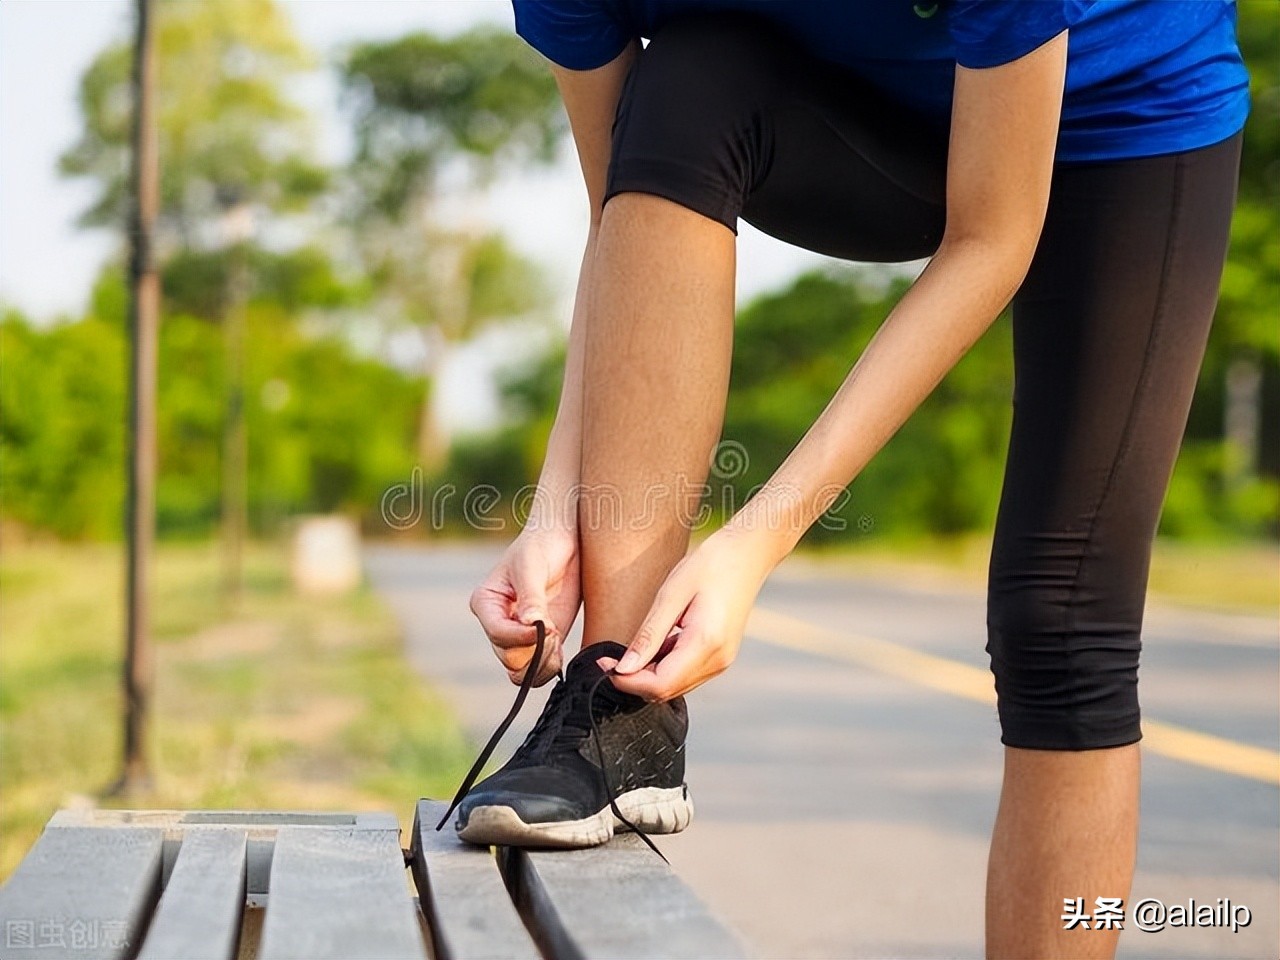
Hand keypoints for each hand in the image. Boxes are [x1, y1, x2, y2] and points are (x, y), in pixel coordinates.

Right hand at [470, 528, 579, 685]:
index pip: (497, 633)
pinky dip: (551, 666)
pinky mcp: (541, 640)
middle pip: (508, 658)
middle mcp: (498, 623)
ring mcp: (519, 634)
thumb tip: (530, 625)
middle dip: (533, 651)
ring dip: (542, 663)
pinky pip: (539, 669)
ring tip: (557, 637)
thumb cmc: (541, 545)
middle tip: (554, 630)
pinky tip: (561, 646)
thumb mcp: (532, 567)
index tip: (547, 628)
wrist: (564, 540)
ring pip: (521, 670)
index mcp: (486, 603)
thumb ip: (531, 597)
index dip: (520, 637)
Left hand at [596, 529, 774, 700]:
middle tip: (610, 657)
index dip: (627, 681)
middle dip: (634, 680)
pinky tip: (656, 642)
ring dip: (648, 674)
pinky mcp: (720, 656)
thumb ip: (648, 635)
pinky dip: (664, 666)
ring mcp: (722, 661)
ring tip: (633, 646)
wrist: (749, 554)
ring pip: (675, 686)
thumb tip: (623, 669)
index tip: (603, 663)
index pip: (660, 684)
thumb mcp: (671, 594)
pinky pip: (686, 673)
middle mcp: (717, 661)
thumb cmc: (710, 565)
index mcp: (706, 644)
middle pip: (666, 691)